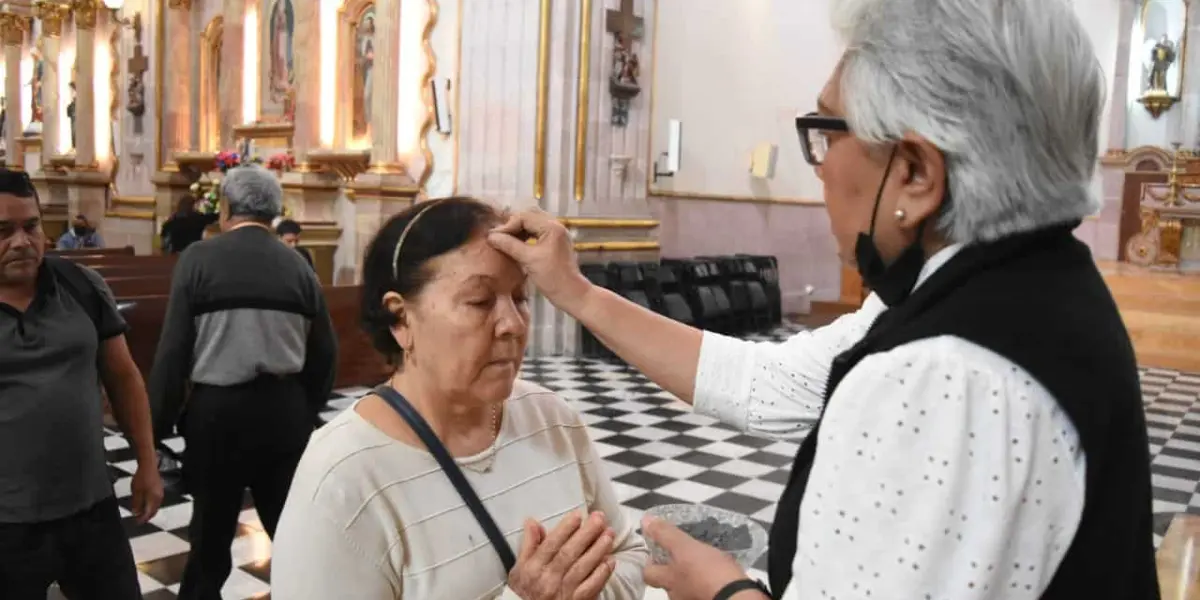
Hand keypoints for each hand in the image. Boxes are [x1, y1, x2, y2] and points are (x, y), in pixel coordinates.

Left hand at [130, 462, 164, 523]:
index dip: (142, 519)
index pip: (148, 513)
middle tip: (139, 520)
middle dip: (146, 517)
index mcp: (153, 499)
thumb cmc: (143, 477)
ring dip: (149, 511)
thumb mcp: (136, 492)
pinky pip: (156, 501)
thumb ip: (136, 504)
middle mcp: (159, 498)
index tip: (136, 522)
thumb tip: (136, 513)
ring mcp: (160, 493)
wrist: (148, 465)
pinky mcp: (159, 489)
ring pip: (155, 507)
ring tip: (141, 513)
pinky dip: (151, 505)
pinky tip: (146, 504)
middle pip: (153, 511)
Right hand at [487, 210, 592, 312]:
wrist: (570, 293)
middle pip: (529, 215)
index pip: (524, 217)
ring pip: (533, 222)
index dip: (508, 226)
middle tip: (499, 235)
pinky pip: (537, 231)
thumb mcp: (528, 260)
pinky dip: (525, 234)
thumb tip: (492, 236)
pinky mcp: (555, 242)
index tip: (495, 236)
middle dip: (513, 224)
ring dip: (519, 229)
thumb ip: (509, 245)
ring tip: (505, 239)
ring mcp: (557, 233)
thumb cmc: (552, 278)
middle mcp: (556, 226)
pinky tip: (516, 243)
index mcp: (552, 227)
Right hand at [508, 511, 616, 599]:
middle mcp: (548, 580)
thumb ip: (528, 545)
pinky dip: (602, 573)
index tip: (578, 516)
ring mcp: (564, 592)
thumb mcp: (519, 569)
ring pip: (582, 567)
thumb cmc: (525, 593)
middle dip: (586, 533)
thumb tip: (532, 522)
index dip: (565, 529)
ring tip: (608, 534)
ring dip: (598, 549)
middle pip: (569, 553)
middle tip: (599, 518)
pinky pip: (592, 586)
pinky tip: (610, 560)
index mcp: (533, 568)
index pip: (550, 545)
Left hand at [642, 516, 760, 599]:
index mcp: (669, 580)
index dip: (650, 562)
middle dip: (672, 570)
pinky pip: (704, 588)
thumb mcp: (685, 547)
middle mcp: (678, 594)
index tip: (656, 550)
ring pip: (687, 586)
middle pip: (668, 582)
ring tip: (705, 560)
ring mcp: (694, 598)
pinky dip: (708, 581)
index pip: (648, 573)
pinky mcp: (711, 598)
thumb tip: (645, 520)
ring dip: (692, 576)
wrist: (736, 596)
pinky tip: (719, 572)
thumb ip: (665, 534)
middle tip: (682, 555)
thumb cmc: (708, 572)